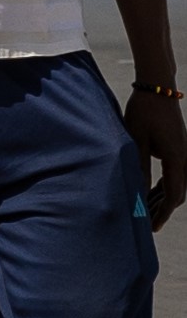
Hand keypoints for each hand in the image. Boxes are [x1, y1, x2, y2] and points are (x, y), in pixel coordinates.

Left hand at [132, 87, 186, 231]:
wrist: (157, 89)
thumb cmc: (143, 112)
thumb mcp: (135, 140)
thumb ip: (137, 166)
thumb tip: (136, 191)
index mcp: (177, 159)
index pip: (173, 194)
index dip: (162, 213)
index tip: (152, 227)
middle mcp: (185, 158)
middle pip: (177, 192)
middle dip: (162, 209)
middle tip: (147, 224)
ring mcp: (183, 153)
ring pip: (177, 184)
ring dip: (162, 198)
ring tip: (146, 212)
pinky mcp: (178, 148)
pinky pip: (174, 173)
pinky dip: (163, 185)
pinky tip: (149, 191)